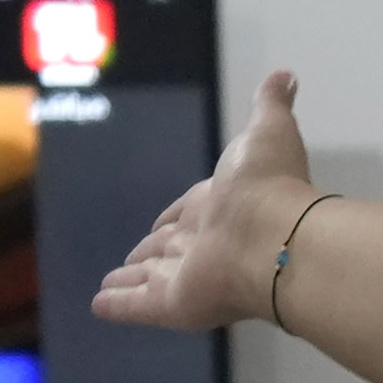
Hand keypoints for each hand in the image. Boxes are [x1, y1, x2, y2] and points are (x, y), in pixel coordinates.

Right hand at [93, 69, 322, 331]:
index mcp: (218, 208)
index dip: (173, 219)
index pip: (187, 215)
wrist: (275, 238)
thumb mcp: (267, 132)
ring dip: (129, 280)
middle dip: (150, 253)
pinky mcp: (172, 305)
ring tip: (108, 282)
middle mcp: (202, 244)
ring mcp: (187, 278)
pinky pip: (136, 306)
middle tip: (131, 257)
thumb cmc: (268, 186)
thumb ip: (270, 106)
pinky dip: (117, 306)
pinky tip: (98, 306)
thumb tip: (285, 76)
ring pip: (150, 278)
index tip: (162, 223)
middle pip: (167, 249)